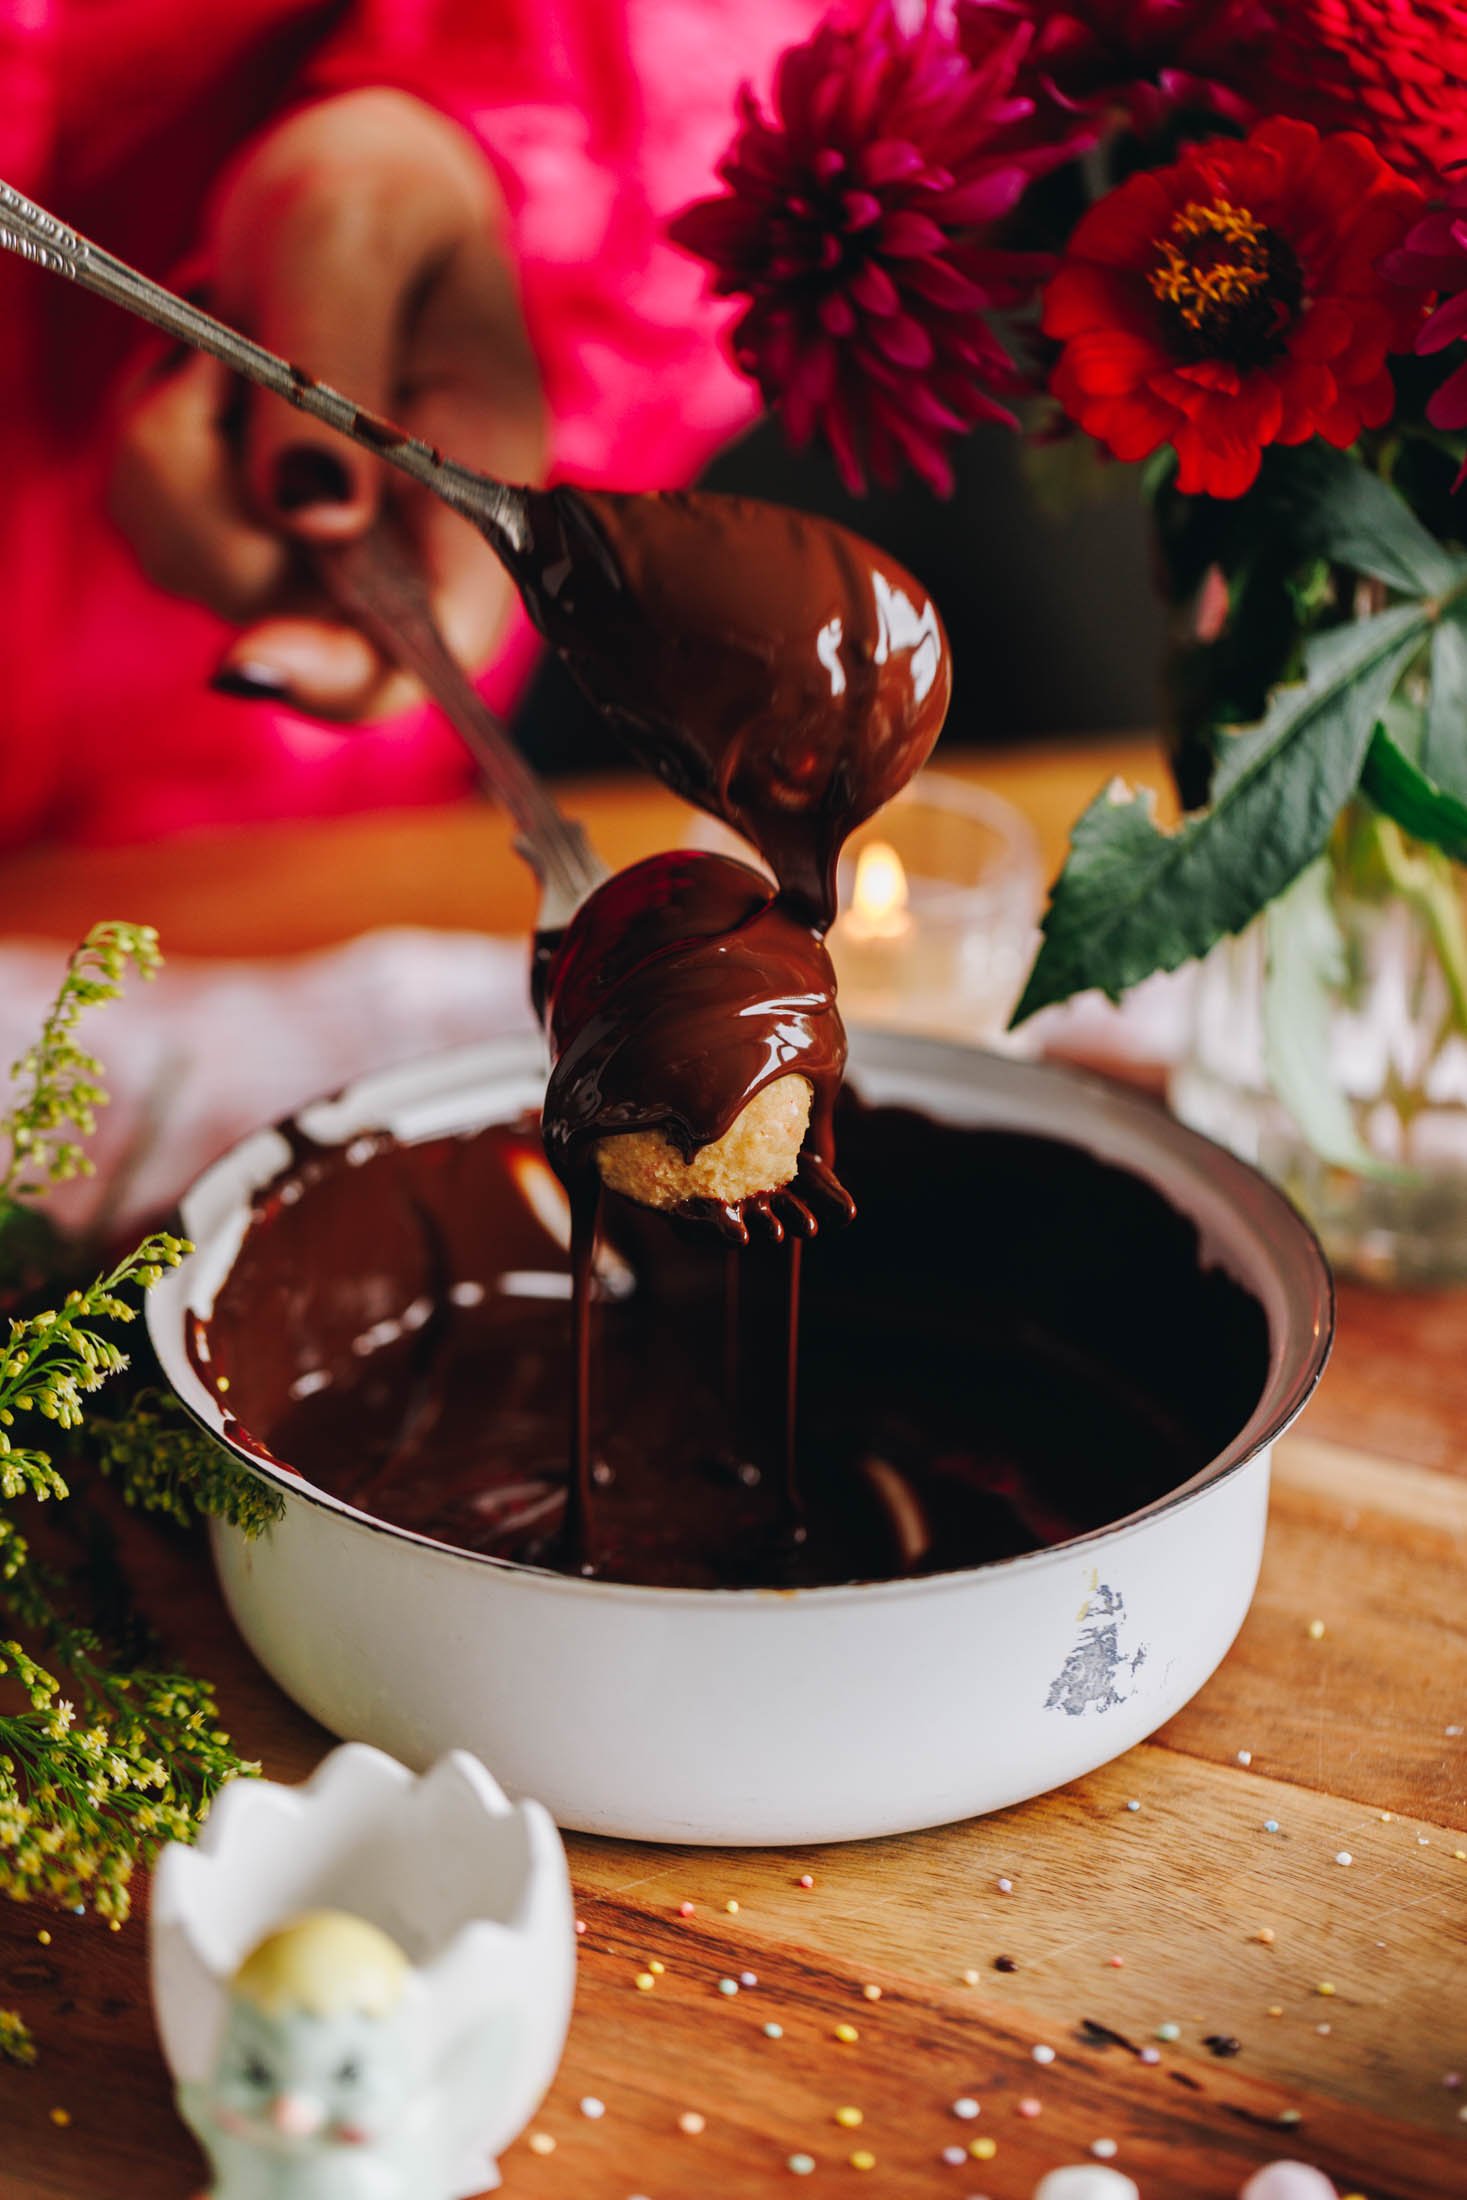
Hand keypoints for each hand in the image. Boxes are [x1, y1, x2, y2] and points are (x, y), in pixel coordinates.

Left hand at [109, 89, 546, 718]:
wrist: (348, 184)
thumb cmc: (383, 196)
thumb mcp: (354, 235)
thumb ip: (334, 368)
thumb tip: (309, 518)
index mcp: (479, 507)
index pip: (430, 652)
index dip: (345, 678)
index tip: (256, 653)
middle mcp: (401, 552)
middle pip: (281, 619)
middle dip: (212, 502)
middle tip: (220, 362)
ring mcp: (315, 551)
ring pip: (196, 569)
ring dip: (172, 450)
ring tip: (227, 349)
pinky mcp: (242, 526)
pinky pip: (153, 520)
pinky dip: (149, 437)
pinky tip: (204, 373)